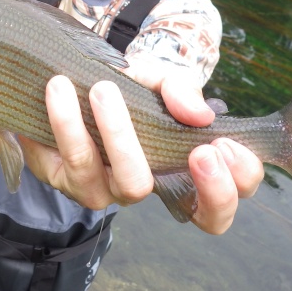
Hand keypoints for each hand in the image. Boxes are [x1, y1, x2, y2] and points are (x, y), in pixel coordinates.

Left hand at [20, 62, 262, 234]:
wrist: (71, 77)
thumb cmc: (128, 88)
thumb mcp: (159, 79)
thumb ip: (181, 90)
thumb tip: (200, 116)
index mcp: (179, 170)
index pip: (219, 204)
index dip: (231, 186)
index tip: (223, 146)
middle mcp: (146, 187)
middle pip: (191, 213)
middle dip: (205, 184)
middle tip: (202, 148)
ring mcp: (105, 191)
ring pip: (124, 182)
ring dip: (118, 132)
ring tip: (102, 88)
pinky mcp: (62, 180)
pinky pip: (69, 161)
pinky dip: (66, 123)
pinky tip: (60, 89)